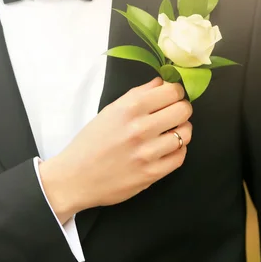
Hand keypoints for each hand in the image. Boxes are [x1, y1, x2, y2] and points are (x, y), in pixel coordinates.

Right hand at [39, 77, 192, 223]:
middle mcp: (140, 129)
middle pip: (183, 110)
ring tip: (171, 132)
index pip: (172, 91)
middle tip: (174, 114)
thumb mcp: (110, 111)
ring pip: (186, 134)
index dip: (176, 92)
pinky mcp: (152, 173)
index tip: (172, 97)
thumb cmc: (92, 142)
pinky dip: (178, 150)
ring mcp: (148, 153)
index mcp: (129, 109)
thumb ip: (138, 94)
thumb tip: (163, 82)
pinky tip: (167, 149)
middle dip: (182, 110)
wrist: (75, 178)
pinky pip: (180, 156)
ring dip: (182, 131)